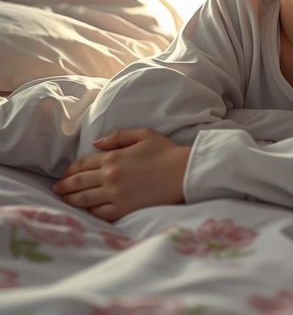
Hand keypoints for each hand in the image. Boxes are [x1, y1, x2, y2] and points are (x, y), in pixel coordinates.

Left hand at [52, 128, 190, 221]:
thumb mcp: (143, 134)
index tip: (64, 174)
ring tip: (64, 200)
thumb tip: (96, 144)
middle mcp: (110, 176)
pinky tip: (86, 209)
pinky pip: (99, 212)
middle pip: (79, 182)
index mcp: (113, 157)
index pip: (83, 163)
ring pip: (84, 199)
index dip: (71, 169)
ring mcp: (115, 194)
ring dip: (71, 199)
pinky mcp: (124, 208)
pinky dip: (90, 211)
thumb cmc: (166, 151)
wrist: (183, 172)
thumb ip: (117, 136)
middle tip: (56, 189)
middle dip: (64, 185)